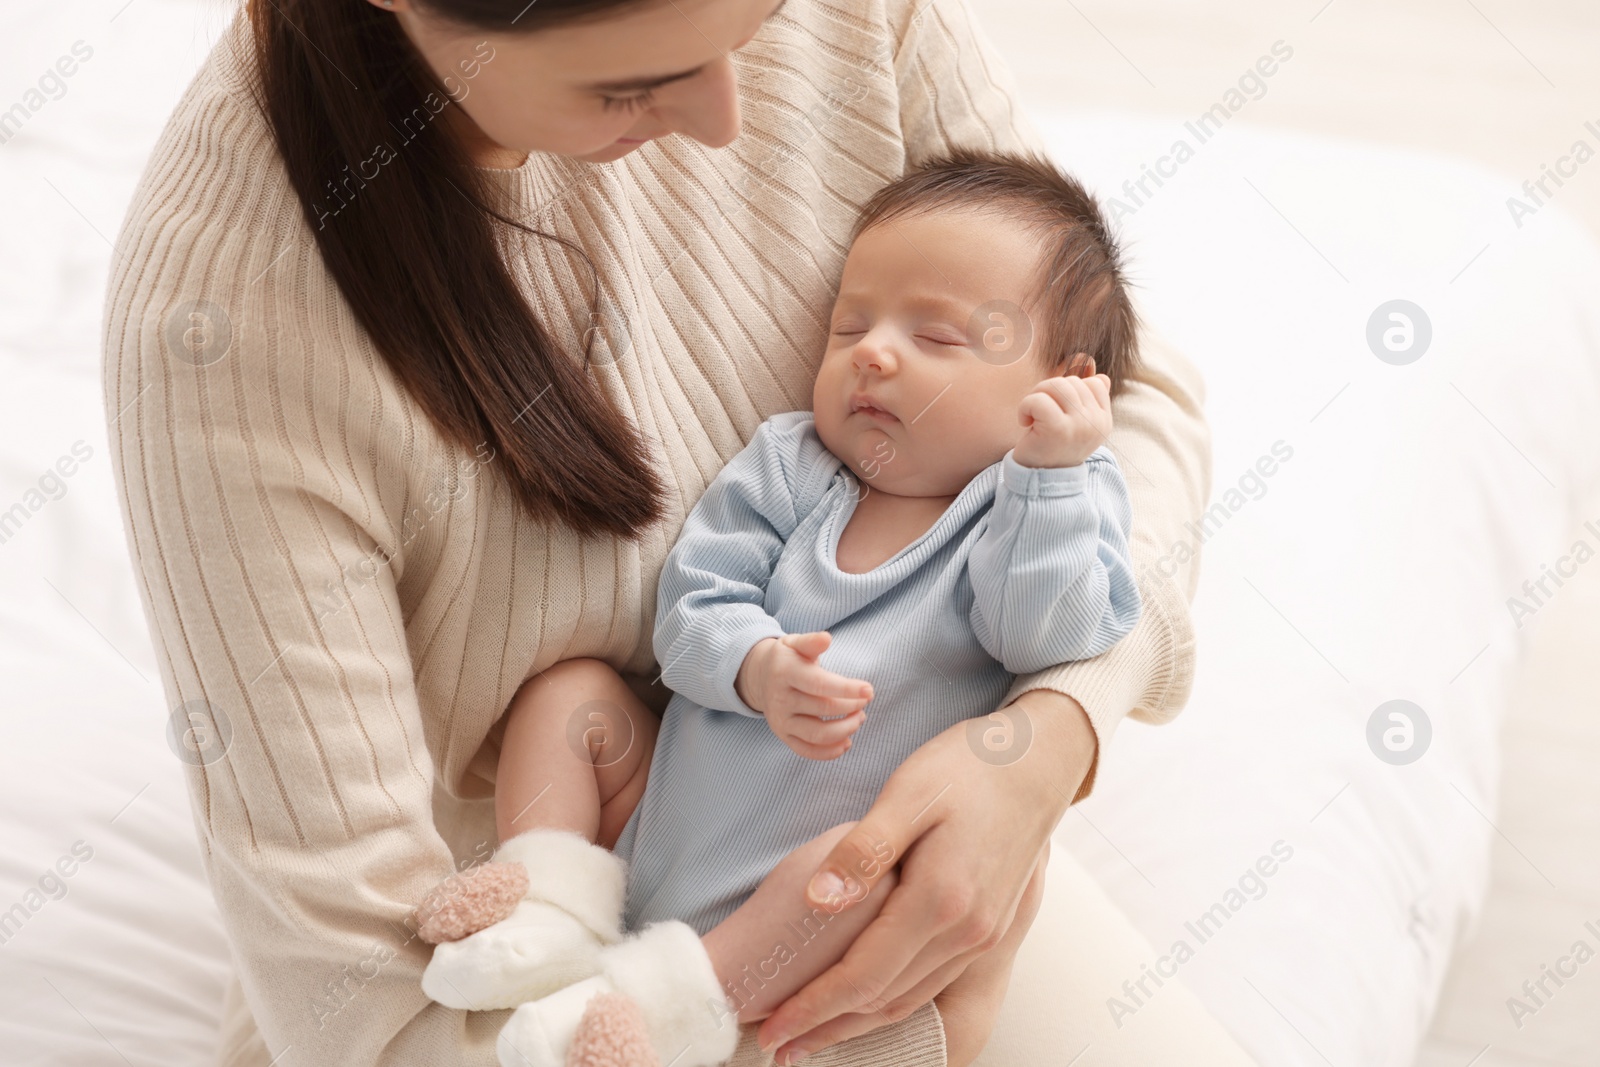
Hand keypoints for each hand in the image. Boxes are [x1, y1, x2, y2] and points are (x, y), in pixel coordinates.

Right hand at [735, 632, 873, 759]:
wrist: (760, 677)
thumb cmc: (787, 658)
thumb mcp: (795, 643)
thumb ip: (811, 641)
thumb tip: (826, 638)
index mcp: (785, 672)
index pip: (819, 684)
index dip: (847, 689)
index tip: (869, 690)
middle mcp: (780, 699)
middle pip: (823, 709)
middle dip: (851, 707)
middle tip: (864, 702)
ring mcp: (780, 720)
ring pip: (817, 734)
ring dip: (845, 730)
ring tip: (859, 719)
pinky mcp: (783, 736)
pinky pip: (807, 750)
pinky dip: (829, 752)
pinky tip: (847, 741)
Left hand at [755, 689, 1095, 1061]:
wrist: (1040, 759)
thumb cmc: (970, 766)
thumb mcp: (908, 792)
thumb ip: (863, 852)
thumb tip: (818, 902)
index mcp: (941, 900)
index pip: (863, 975)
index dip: (812, 1007)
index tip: (770, 1026)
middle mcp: (966, 931)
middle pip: (885, 1001)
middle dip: (826, 1029)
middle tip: (775, 1045)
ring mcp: (982, 934)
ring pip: (910, 998)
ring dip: (857, 1024)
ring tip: (809, 1034)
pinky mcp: (989, 927)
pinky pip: (932, 982)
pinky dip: (891, 1002)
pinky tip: (863, 1001)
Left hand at [1012, 356, 1112, 468]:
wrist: (1040, 481)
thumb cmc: (1053, 448)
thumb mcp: (1076, 424)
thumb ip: (1088, 401)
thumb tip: (1100, 377)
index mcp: (1103, 420)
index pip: (1094, 383)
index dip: (1069, 390)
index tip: (1057, 409)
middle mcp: (1096, 423)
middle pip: (1071, 381)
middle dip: (1049, 391)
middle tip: (1039, 412)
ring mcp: (1079, 426)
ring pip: (1056, 385)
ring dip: (1036, 396)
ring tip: (1032, 415)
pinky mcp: (1058, 429)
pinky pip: (1038, 399)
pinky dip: (1025, 407)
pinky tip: (1025, 423)